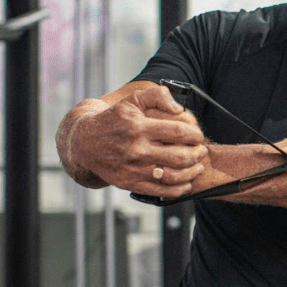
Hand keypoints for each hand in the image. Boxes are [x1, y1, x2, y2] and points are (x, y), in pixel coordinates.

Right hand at [69, 84, 207, 195]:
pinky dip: (178, 189)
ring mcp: (133, 169)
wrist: (83, 142)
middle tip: (202, 150)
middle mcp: (136, 150)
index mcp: (138, 127)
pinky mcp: (129, 183)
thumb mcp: (132, 100)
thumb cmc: (113, 119)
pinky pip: (160, 191)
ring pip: (172, 176)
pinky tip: (186, 183)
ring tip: (198, 166)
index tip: (198, 135)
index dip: (194, 134)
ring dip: (192, 172)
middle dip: (197, 154)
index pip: (177, 131)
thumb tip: (179, 107)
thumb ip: (157, 96)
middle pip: (179, 156)